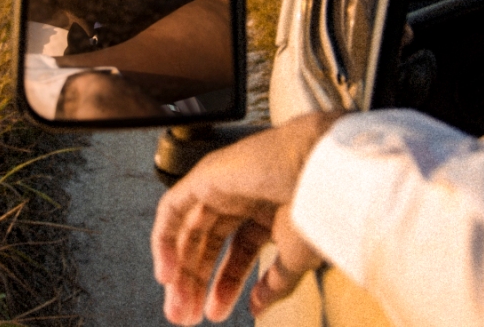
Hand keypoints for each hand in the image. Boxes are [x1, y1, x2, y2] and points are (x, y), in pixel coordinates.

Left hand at [151, 111, 342, 323]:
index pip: (237, 252)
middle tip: (185, 314)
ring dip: (179, 269)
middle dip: (195, 281)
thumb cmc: (319, 202)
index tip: (214, 313)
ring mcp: (223, 184)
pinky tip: (167, 274)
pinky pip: (172, 210)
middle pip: (208, 243)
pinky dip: (164, 241)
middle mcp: (244, 196)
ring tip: (176, 304)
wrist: (319, 170)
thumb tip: (259, 306)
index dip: (225, 285)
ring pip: (189, 230)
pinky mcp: (204, 175)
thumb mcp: (297, 256)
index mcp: (269, 211)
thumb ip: (275, 283)